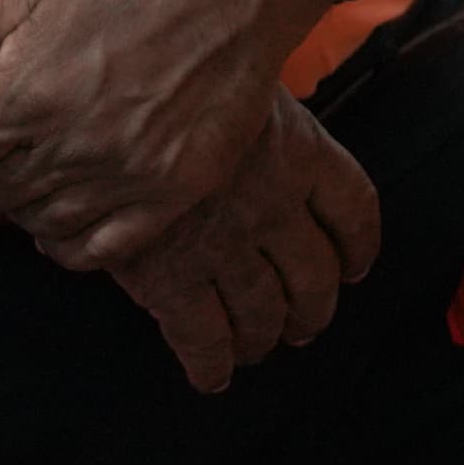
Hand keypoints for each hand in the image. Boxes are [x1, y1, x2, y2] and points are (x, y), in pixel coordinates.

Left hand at [0, 0, 334, 267]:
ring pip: (36, 222)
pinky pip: (99, 249)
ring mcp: (127, 173)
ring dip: (28, 198)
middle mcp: (72, 145)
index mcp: (25, 94)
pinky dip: (72, 239)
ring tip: (46, 158)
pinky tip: (74, 204)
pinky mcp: (176, 188)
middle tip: (10, 132)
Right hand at [106, 93, 381, 393]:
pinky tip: (213, 376)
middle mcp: (274, 205)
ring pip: (266, 312)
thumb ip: (263, 122)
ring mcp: (226, 247)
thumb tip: (263, 132)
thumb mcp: (240, 88)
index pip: (355, 208)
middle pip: (316, 274)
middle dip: (314, 307)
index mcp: (301, 153)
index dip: (360, 245)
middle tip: (307, 322)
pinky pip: (204, 339)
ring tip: (262, 345)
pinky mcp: (172, 281)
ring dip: (267, 337)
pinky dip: (212, 365)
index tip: (355, 266)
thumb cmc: (173, 93)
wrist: (103, 117)